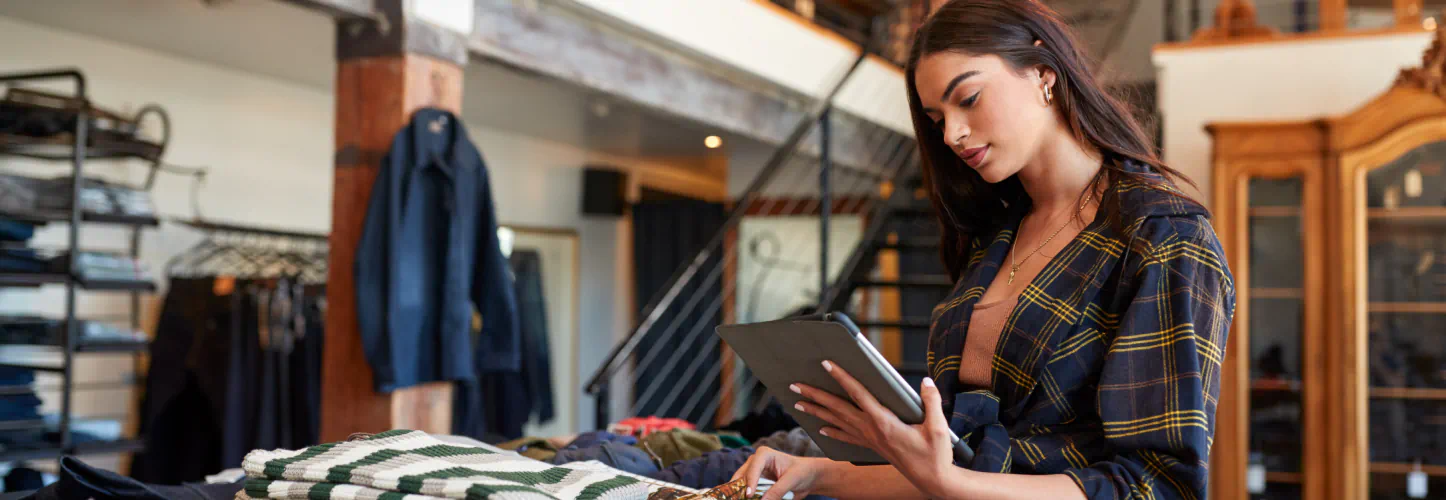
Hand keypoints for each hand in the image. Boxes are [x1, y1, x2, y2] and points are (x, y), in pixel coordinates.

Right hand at [731, 446, 835, 499]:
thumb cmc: (801, 472)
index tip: (749, 495)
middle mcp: (755, 463)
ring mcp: (753, 474)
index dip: (750, 482)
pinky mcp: (755, 485)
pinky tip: (748, 499)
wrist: (808, 477)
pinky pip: (747, 493)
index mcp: (763, 455)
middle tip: (740, 499)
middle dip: (739, 489)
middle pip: (741, 477)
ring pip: (741, 486)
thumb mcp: (791, 481)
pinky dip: (747, 498)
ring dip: (741, 495)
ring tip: (742, 499)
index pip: (753, 469)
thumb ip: (777, 491)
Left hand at [790, 361, 955, 495]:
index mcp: (884, 422)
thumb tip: (926, 381)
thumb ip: (931, 401)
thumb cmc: (935, 455)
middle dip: (815, 395)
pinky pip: (845, 437)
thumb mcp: (939, 428)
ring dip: (816, 411)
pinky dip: (831, 430)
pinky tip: (819, 428)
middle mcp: (871, 430)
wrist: (932, 480)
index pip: (858, 394)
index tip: (826, 364)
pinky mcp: (872, 446)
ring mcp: (869, 439)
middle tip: (795, 385)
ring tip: (798, 403)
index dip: (841, 377)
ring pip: (836, 422)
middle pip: (837, 408)